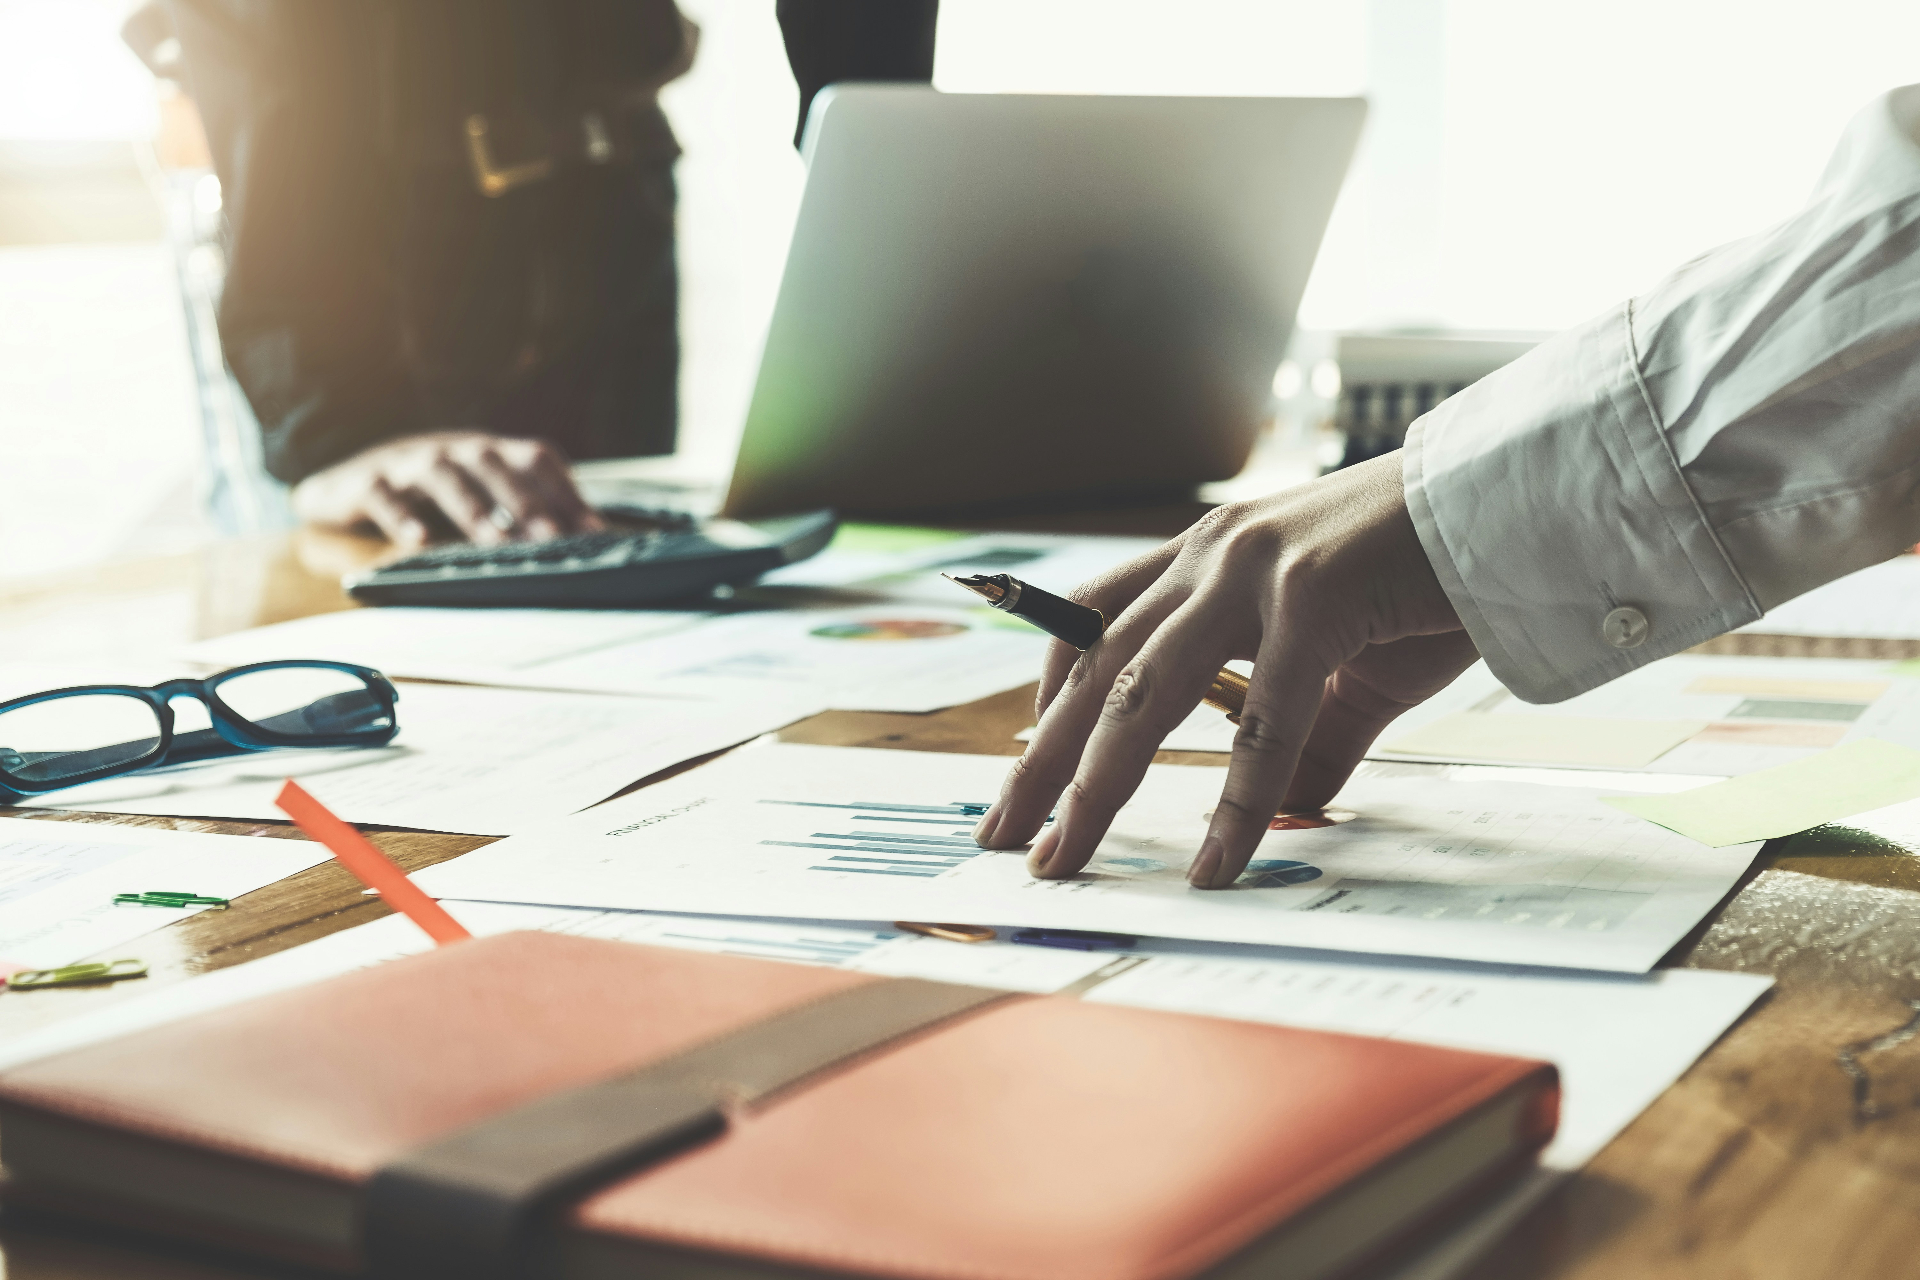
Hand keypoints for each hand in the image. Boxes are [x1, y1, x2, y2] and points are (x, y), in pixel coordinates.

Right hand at [291, 431, 602, 548]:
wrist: (347, 485)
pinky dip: (400, 517)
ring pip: (443, 475)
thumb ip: (527, 512)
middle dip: (527, 502)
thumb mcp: (480, 495)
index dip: (567, 492)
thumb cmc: (430, 497)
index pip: (536, 459)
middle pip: (494, 465)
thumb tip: (593, 542)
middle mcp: (453, 450)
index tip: (595, 532)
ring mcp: (408, 462)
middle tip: (553, 539)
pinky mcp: (365, 482)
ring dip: (472, 508)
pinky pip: (383, 495)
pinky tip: (418, 543)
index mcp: (487, 452)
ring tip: (496, 542)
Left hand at [973, 451, 1478, 888]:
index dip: (1049, 689)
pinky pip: (1259, 723)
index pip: (1094, 618)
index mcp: (1210, 553)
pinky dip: (1234, 803)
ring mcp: (1255, 572)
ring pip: (1143, 694)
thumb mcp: (1348, 660)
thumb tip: (1286, 810)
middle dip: (1040, 762)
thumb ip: (1308, 732)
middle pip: (1094, 668)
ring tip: (1063, 857)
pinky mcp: (1313, 600)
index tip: (1028, 755)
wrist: (1516, 506)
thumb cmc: (1433, 576)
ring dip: (1095, 786)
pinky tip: (1217, 863)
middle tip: (1000, 835)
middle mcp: (1213, 553)